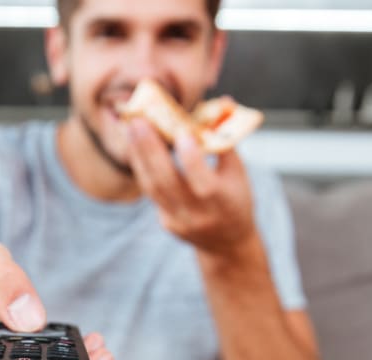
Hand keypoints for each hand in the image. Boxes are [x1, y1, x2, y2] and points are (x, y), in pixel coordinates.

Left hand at [126, 117, 257, 257]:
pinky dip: (142, 168)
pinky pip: (151, 192)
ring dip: (140, 155)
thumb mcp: (239, 172)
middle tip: (139, 121)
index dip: (191, 158)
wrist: (227, 243)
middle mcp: (198, 214)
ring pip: (152, 187)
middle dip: (151, 150)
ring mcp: (179, 221)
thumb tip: (223, 103)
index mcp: (223, 202)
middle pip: (167, 182)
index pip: (203, 182)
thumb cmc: (236, 198)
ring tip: (132, 128)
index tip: (181, 132)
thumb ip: (226, 140)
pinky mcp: (166, 222)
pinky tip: (136, 146)